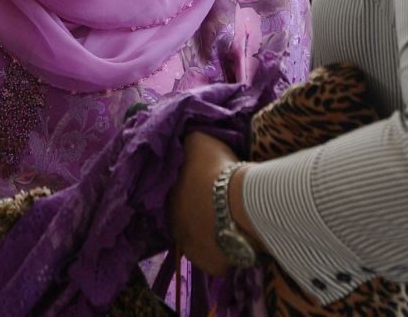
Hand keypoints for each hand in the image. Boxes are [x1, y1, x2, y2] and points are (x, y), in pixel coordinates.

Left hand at [168, 131, 239, 275]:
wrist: (238, 201)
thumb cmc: (215, 168)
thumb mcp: (197, 142)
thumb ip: (189, 145)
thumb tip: (187, 144)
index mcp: (167, 195)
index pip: (179, 193)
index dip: (196, 188)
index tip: (213, 184)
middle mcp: (173, 224)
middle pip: (190, 218)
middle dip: (204, 211)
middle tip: (225, 204)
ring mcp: (190, 248)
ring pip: (203, 240)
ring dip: (215, 232)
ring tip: (235, 222)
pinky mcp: (209, 265)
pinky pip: (218, 259)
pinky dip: (228, 251)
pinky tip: (240, 239)